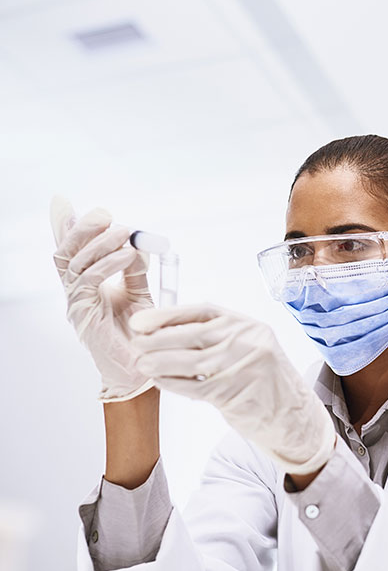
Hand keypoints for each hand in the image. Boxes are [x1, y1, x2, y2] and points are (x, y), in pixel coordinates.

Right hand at [50, 196, 154, 400]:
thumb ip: (135, 269)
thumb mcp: (140, 293)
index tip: (62, 202)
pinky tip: (127, 255)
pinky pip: (88, 280)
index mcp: (87, 284)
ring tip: (126, 233)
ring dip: (101, 243)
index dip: (64, 226)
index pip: (71, 250)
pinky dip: (108, 264)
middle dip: (82, 228)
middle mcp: (76, 291)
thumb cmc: (139, 333)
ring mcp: (76, 303)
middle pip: (66, 252)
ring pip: (75, 262)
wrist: (141, 368)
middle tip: (105, 215)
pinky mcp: (82, 314)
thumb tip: (137, 243)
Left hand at [129, 305, 335, 473]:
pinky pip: (194, 386)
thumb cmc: (265, 381)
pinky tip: (160, 381)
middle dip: (159, 338)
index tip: (142, 321)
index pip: (203, 312)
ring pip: (190, 361)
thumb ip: (218, 338)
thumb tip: (168, 332)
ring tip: (141, 364)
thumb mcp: (249, 348)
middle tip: (135, 342)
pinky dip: (172, 383)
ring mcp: (242, 366)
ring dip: (160, 362)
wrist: (292, 416)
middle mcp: (248, 341)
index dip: (169, 314)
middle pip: (193, 335)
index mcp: (248, 325)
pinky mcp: (234, 392)